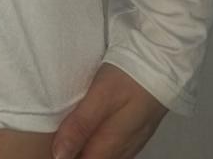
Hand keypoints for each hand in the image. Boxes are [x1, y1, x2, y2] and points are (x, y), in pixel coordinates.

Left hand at [51, 62, 168, 158]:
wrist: (162, 62)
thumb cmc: (130, 77)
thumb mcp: (100, 97)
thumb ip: (80, 126)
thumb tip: (60, 155)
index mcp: (111, 144)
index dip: (64, 155)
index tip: (50, 145)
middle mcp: (122, 149)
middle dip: (73, 151)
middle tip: (56, 134)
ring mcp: (130, 140)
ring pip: (101, 153)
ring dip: (84, 145)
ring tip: (66, 130)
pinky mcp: (133, 129)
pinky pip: (111, 144)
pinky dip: (95, 139)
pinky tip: (87, 127)